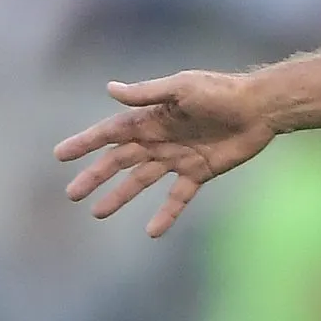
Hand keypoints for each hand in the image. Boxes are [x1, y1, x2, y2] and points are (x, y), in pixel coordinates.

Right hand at [51, 72, 276, 236]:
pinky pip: (178, 197)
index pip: (110, 133)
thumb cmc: (220, 91)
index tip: (60, 155)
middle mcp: (160, 139)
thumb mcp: (181, 88)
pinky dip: (165, 214)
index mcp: (151, 118)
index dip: (85, 143)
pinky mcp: (199, 172)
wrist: (259, 108)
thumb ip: (147, 93)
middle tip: (72, 194)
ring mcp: (178, 157)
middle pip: (119, 161)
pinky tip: (152, 232)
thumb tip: (110, 89)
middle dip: (95, 176)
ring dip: (120, 196)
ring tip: (99, 212)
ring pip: (141, 180)